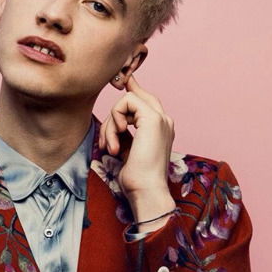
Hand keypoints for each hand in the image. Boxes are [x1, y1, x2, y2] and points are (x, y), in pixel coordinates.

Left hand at [99, 75, 176, 230]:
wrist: (146, 190)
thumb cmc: (136, 178)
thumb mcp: (127, 150)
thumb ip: (124, 133)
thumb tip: (116, 121)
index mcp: (161, 129)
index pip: (145, 101)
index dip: (131, 90)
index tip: (121, 82)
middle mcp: (165, 121)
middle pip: (137, 96)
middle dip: (115, 112)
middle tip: (107, 141)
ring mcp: (161, 118)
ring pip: (127, 100)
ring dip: (110, 125)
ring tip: (110, 147)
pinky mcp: (152, 118)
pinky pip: (125, 101)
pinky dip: (113, 121)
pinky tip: (115, 142)